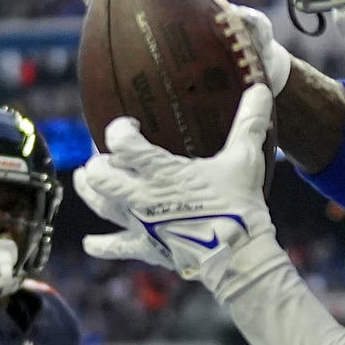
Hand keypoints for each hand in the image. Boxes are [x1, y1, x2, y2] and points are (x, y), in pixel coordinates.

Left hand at [77, 85, 280, 292]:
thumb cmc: (240, 205)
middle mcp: (142, 196)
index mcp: (162, 172)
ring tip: (83, 178)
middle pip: (99, 175)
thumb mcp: (244, 159)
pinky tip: (89, 243)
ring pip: (100, 204)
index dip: (119, 130)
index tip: (129, 126)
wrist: (239, 255)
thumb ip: (249, 123)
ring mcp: (141, 224)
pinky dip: (101, 245)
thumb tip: (261, 89)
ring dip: (88, 190)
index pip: (122, 143)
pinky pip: (116, 246)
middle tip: (106, 157)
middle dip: (97, 162)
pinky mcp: (147, 247)